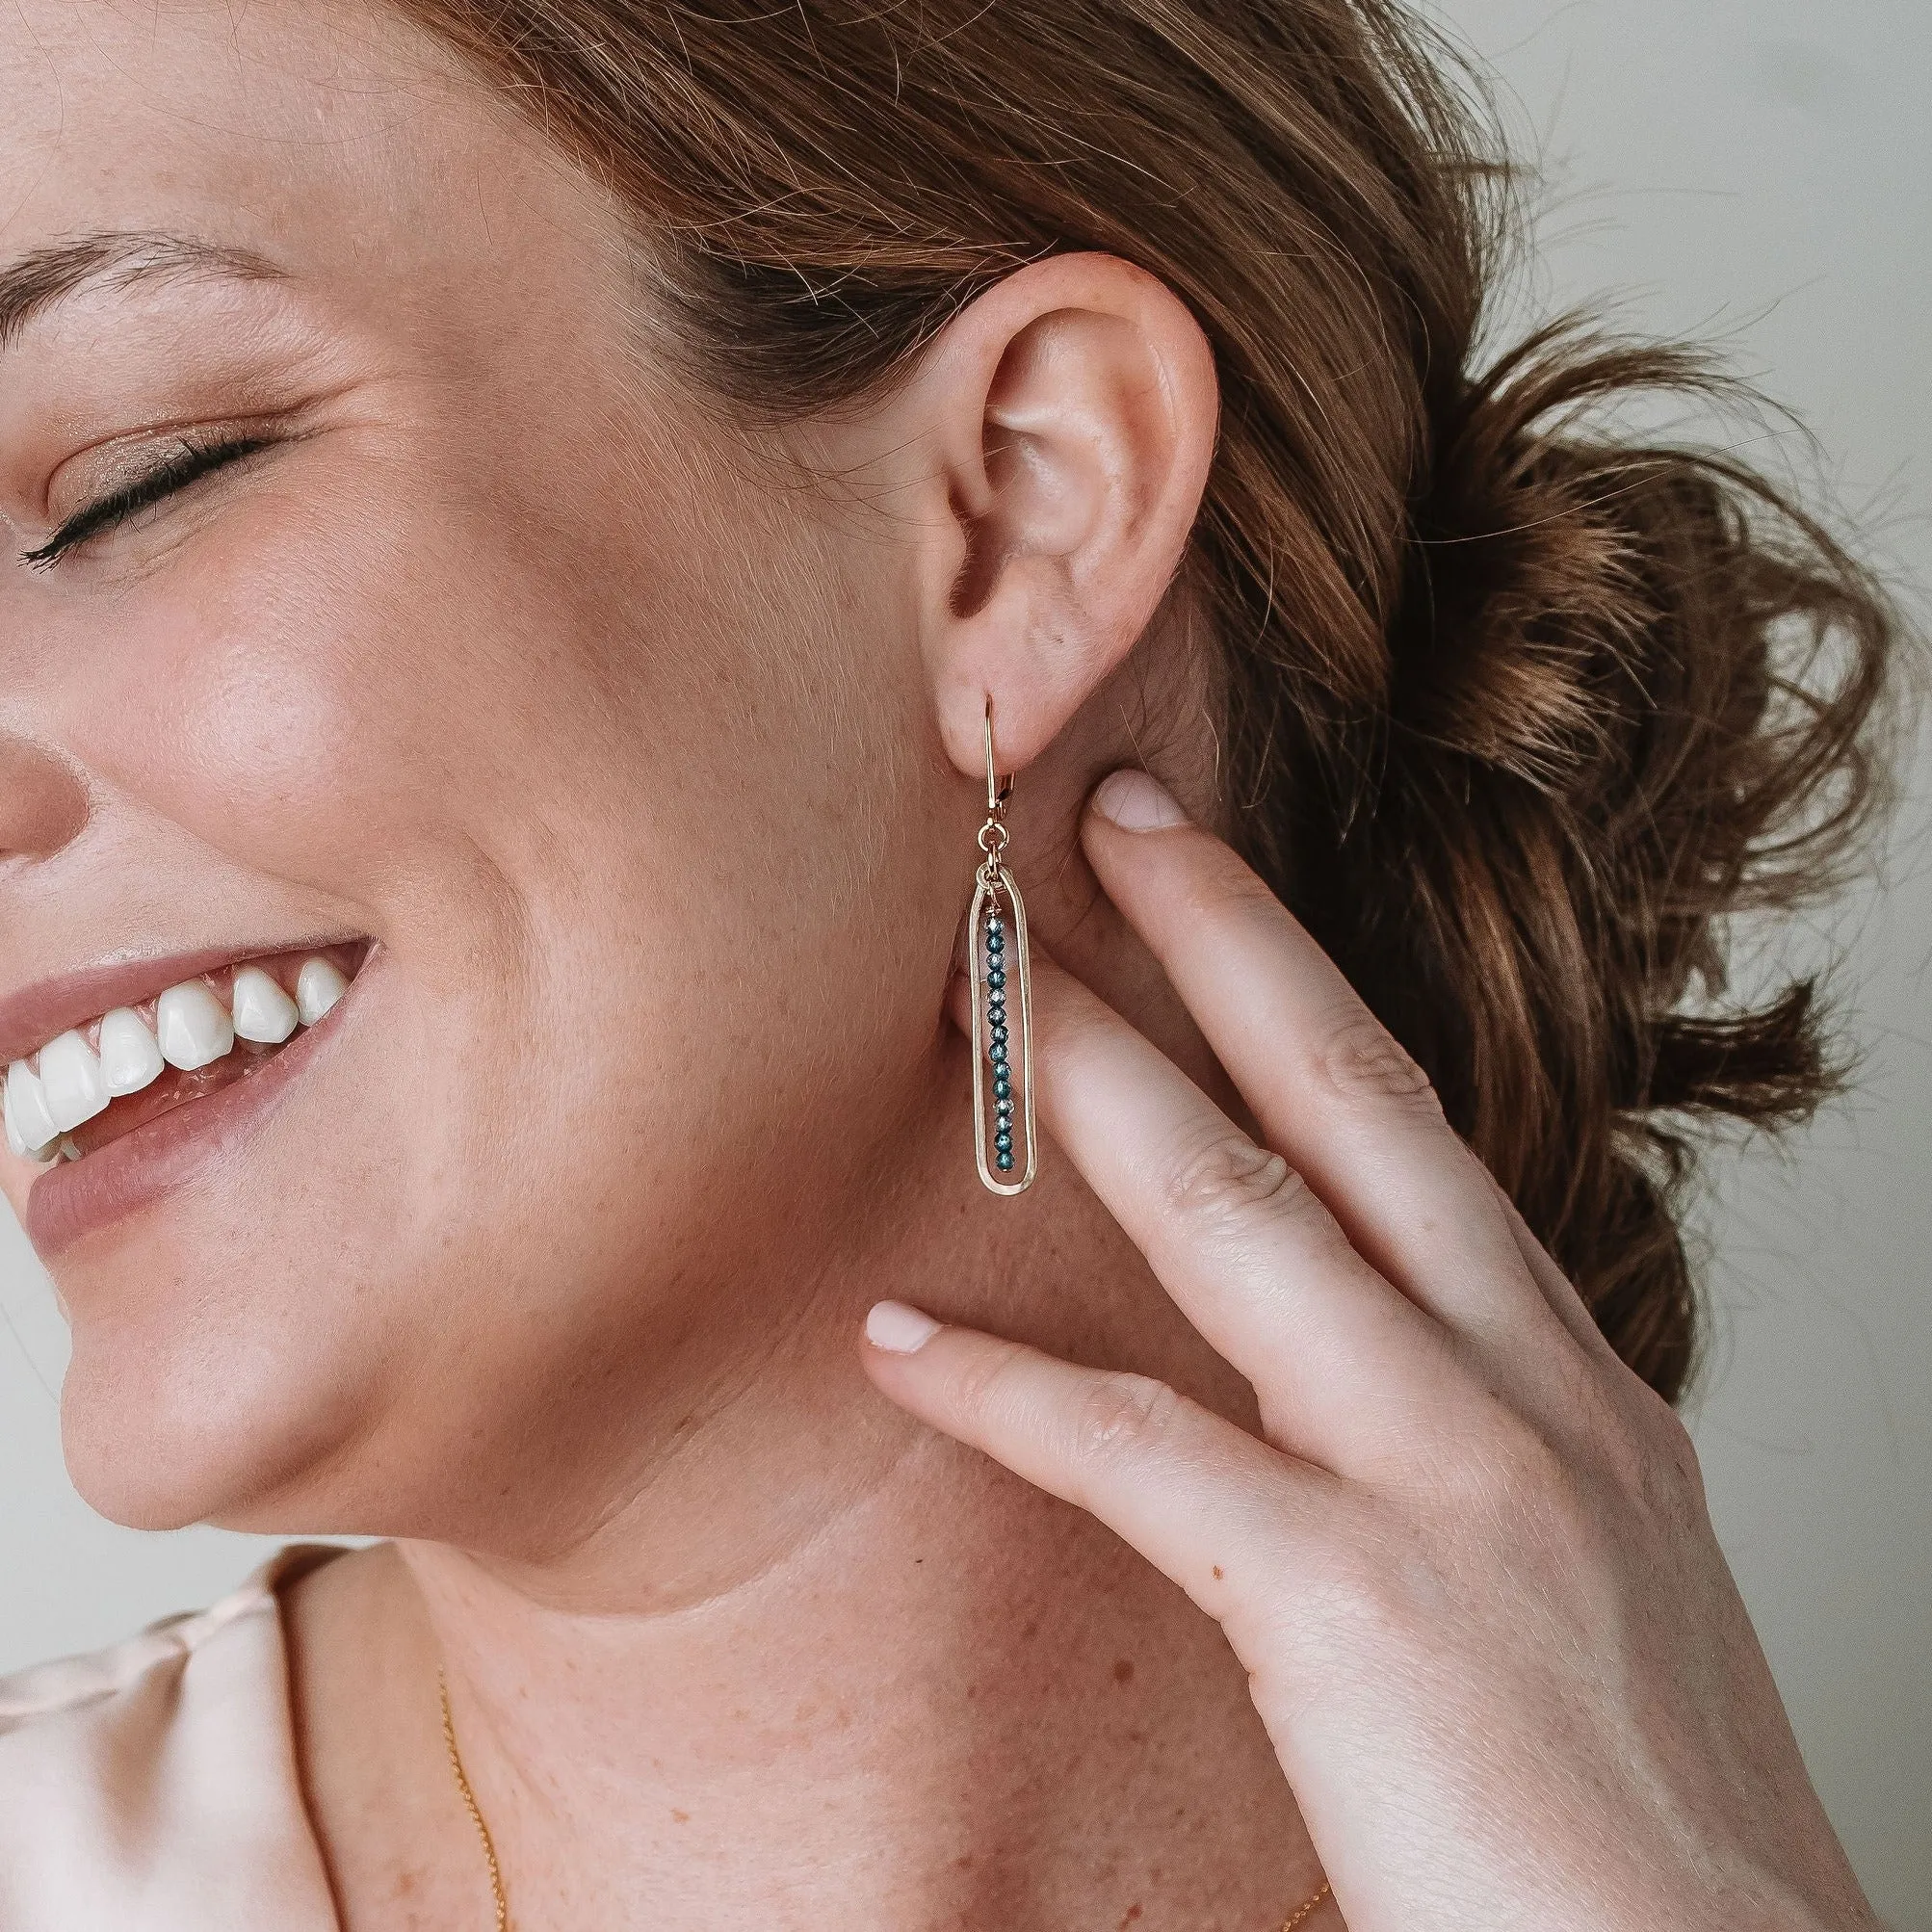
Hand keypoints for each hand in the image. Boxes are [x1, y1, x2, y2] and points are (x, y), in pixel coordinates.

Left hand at [861, 769, 1876, 1931]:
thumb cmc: (1628, 1802)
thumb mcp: (1575, 1561)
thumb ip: (1466, 1436)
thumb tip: (1346, 1365)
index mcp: (1564, 1373)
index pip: (1416, 1126)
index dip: (1305, 984)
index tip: (1211, 883)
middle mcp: (1520, 1383)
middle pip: (1352, 1099)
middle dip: (1223, 937)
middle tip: (1113, 818)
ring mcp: (1450, 1480)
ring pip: (1242, 1222)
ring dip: (1094, 1088)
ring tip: (977, 996)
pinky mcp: (1358, 1605)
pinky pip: (1144, 1458)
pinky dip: (1010, 1392)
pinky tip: (901, 1343)